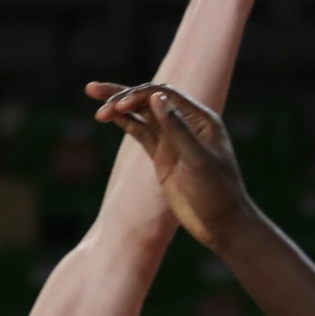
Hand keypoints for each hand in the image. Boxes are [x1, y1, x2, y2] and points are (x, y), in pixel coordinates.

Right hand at [86, 83, 248, 247]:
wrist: (222, 224)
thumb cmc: (217, 192)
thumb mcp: (197, 159)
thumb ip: (176, 128)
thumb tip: (156, 97)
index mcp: (201, 119)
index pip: (164, 95)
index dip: (139, 95)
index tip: (119, 106)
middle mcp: (186, 124)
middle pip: (149, 99)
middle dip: (122, 94)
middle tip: (93, 91)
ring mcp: (172, 140)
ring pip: (141, 115)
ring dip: (119, 106)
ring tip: (94, 100)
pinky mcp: (162, 156)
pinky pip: (140, 133)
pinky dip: (124, 123)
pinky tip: (108, 117)